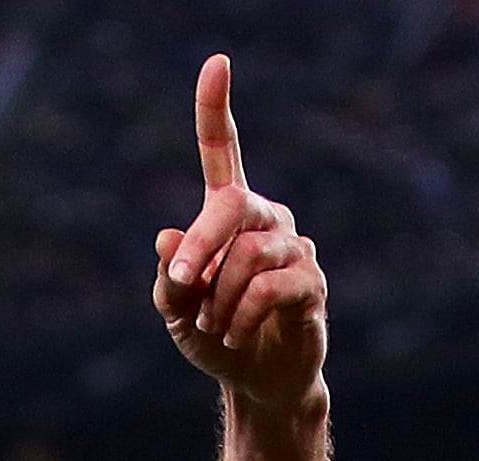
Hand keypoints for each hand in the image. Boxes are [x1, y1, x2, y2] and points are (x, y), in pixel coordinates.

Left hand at [152, 55, 327, 414]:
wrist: (258, 379)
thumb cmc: (214, 335)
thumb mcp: (175, 311)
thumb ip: (168, 279)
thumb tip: (166, 237)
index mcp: (229, 214)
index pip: (223, 152)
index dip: (215, 110)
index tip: (217, 63)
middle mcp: (265, 219)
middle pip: (231, 205)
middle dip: (199, 246)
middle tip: (179, 283)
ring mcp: (293, 247)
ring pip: (247, 257)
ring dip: (217, 299)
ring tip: (214, 325)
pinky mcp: (312, 283)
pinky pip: (270, 289)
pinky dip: (241, 317)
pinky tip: (235, 335)